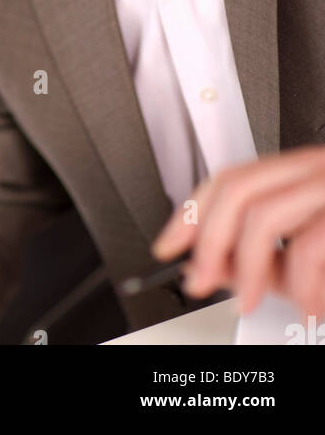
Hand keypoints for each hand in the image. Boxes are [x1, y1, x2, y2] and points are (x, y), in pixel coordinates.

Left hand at [151, 145, 324, 318]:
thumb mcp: (306, 253)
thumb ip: (263, 258)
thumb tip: (210, 267)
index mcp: (302, 173)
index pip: (230, 177)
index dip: (191, 212)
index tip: (168, 246)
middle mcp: (316, 169)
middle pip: (237, 189)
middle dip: (208, 241)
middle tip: (199, 281)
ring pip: (264, 215)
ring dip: (247, 271)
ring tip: (251, 302)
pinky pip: (308, 250)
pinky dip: (302, 290)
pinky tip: (307, 309)